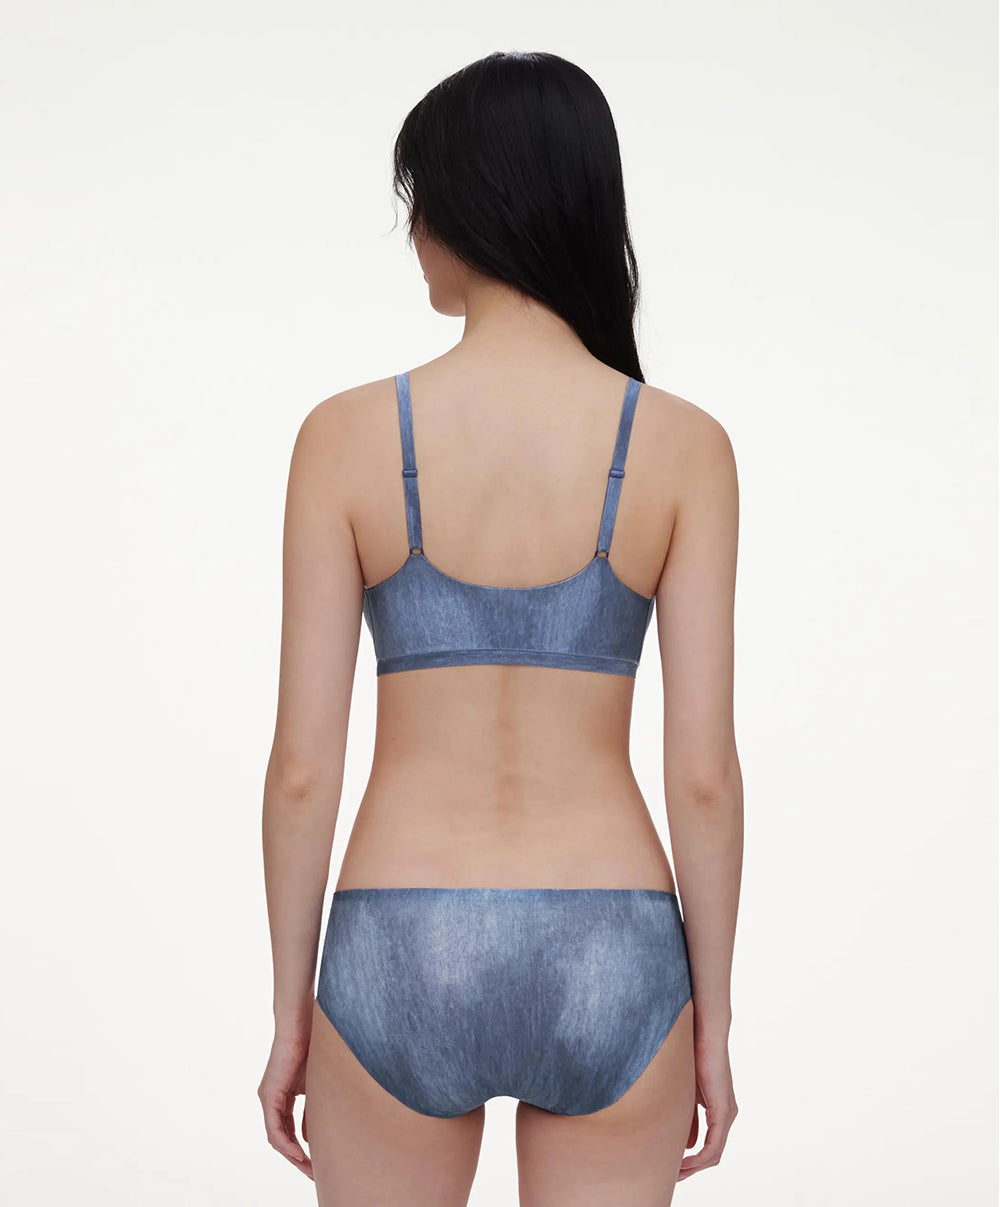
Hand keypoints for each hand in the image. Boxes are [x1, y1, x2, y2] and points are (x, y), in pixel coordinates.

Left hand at [258, 1031, 313, 1179]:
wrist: (302, 1024)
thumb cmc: (312, 1046)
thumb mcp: (315, 1085)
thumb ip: (312, 1108)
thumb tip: (310, 1136)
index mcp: (281, 1097)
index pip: (288, 1132)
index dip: (301, 1150)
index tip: (317, 1163)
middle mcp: (271, 1100)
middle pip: (281, 1140)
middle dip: (298, 1159)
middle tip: (315, 1174)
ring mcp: (268, 1098)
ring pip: (276, 1138)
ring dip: (292, 1157)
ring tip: (310, 1169)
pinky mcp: (269, 1095)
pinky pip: (275, 1129)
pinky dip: (286, 1144)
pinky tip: (300, 1154)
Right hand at [677, 1036, 737, 1180]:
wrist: (704, 1034)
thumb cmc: (693, 1055)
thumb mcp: (686, 1092)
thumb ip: (688, 1117)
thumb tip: (686, 1144)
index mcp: (719, 1110)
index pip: (708, 1145)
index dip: (690, 1159)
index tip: (672, 1165)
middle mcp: (727, 1115)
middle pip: (711, 1155)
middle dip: (691, 1168)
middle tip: (671, 1177)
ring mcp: (727, 1114)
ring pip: (713, 1154)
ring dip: (693, 1167)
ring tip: (674, 1173)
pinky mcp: (723, 1111)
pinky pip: (714, 1146)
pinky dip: (699, 1158)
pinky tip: (684, 1162)